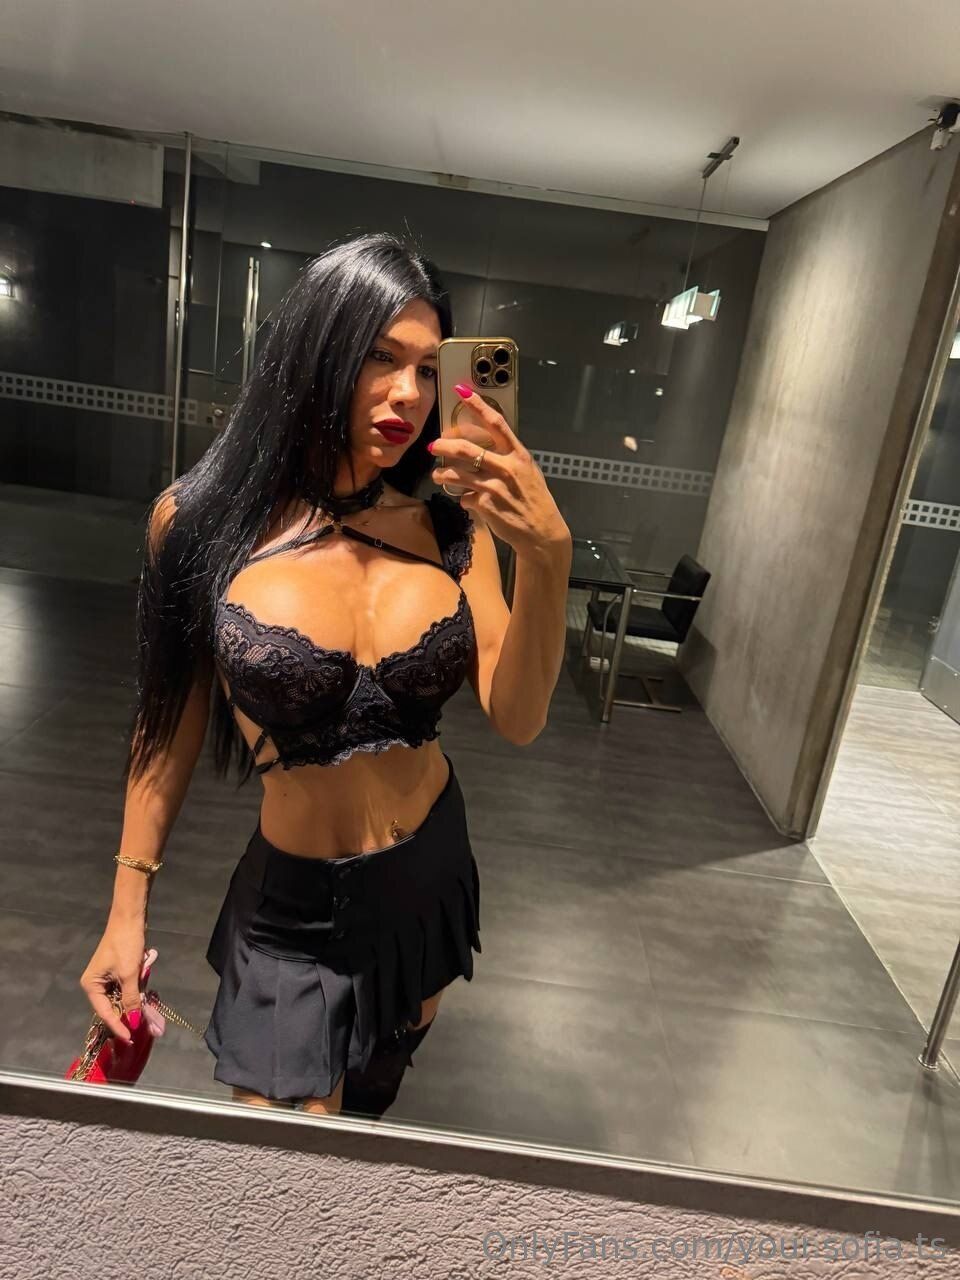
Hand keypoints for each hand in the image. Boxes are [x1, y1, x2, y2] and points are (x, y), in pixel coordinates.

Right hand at [79, 917, 145, 1043]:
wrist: (129, 919)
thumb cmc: (125, 945)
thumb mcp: (129, 974)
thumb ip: (131, 999)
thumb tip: (134, 1021)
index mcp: (91, 985)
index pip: (105, 1012)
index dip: (118, 1025)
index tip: (130, 1037)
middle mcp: (95, 983)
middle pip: (112, 1006)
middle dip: (128, 1013)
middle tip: (142, 1025)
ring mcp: (106, 977)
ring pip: (120, 997)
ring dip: (133, 1000)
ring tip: (146, 1010)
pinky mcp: (117, 971)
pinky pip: (125, 987)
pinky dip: (135, 990)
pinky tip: (144, 990)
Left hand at [431, 388, 570, 558]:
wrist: (541, 533)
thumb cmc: (534, 501)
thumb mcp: (528, 472)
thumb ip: (508, 458)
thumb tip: (484, 448)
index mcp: (519, 455)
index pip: (496, 423)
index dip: (477, 405)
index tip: (461, 391)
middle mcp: (507, 468)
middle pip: (466, 449)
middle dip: (444, 445)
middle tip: (433, 445)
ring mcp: (494, 487)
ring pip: (457, 474)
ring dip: (443, 474)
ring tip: (438, 475)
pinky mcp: (485, 505)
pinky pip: (465, 498)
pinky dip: (464, 499)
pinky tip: (468, 501)